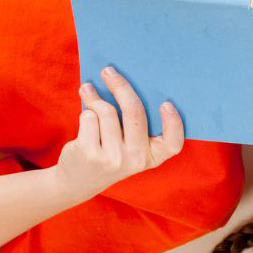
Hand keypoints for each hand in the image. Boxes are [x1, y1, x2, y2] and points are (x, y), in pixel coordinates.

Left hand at [55, 68, 182, 199]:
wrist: (78, 181)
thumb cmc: (109, 153)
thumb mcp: (130, 147)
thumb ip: (136, 125)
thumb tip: (125, 82)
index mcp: (152, 157)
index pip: (172, 144)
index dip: (173, 123)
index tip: (166, 104)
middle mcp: (135, 159)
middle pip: (134, 112)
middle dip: (120, 86)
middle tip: (109, 71)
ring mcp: (112, 158)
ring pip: (107, 112)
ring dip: (94, 97)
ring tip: (88, 90)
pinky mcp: (90, 153)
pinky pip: (89, 118)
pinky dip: (85, 112)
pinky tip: (84, 114)